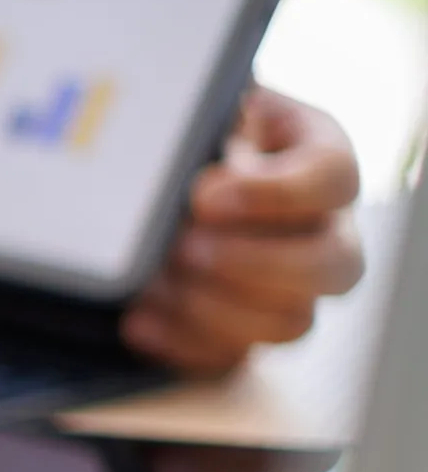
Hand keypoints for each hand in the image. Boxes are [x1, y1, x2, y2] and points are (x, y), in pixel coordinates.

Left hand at [123, 85, 365, 374]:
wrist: (143, 174)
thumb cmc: (182, 134)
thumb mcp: (196, 113)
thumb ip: (205, 132)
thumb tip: (200, 176)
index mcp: (317, 161)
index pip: (332, 179)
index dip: (276, 194)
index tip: (206, 195)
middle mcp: (322, 231)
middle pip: (335, 266)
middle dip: (252, 263)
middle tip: (186, 246)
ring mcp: (290, 289)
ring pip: (293, 323)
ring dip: (216, 307)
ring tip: (154, 280)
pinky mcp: (243, 332)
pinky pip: (231, 358)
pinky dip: (180, 343)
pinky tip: (137, 319)